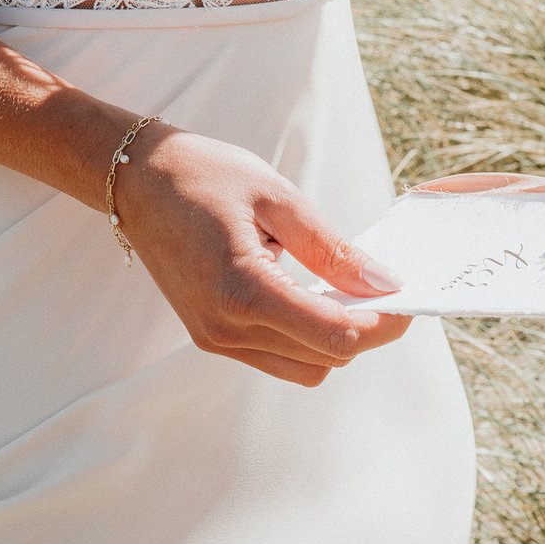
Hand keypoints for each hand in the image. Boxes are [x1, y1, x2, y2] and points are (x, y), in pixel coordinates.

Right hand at [111, 126, 411, 386]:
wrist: (137, 180)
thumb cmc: (206, 176)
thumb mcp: (278, 199)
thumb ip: (332, 249)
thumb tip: (385, 284)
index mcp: (243, 290)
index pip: (334, 335)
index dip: (382, 323)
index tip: (407, 295)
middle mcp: (225, 328)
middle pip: (326, 357)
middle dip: (366, 329)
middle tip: (386, 287)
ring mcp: (215, 339)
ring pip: (305, 366)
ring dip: (336, 337)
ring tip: (348, 289)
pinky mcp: (211, 337)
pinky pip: (278, 357)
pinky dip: (307, 337)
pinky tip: (314, 295)